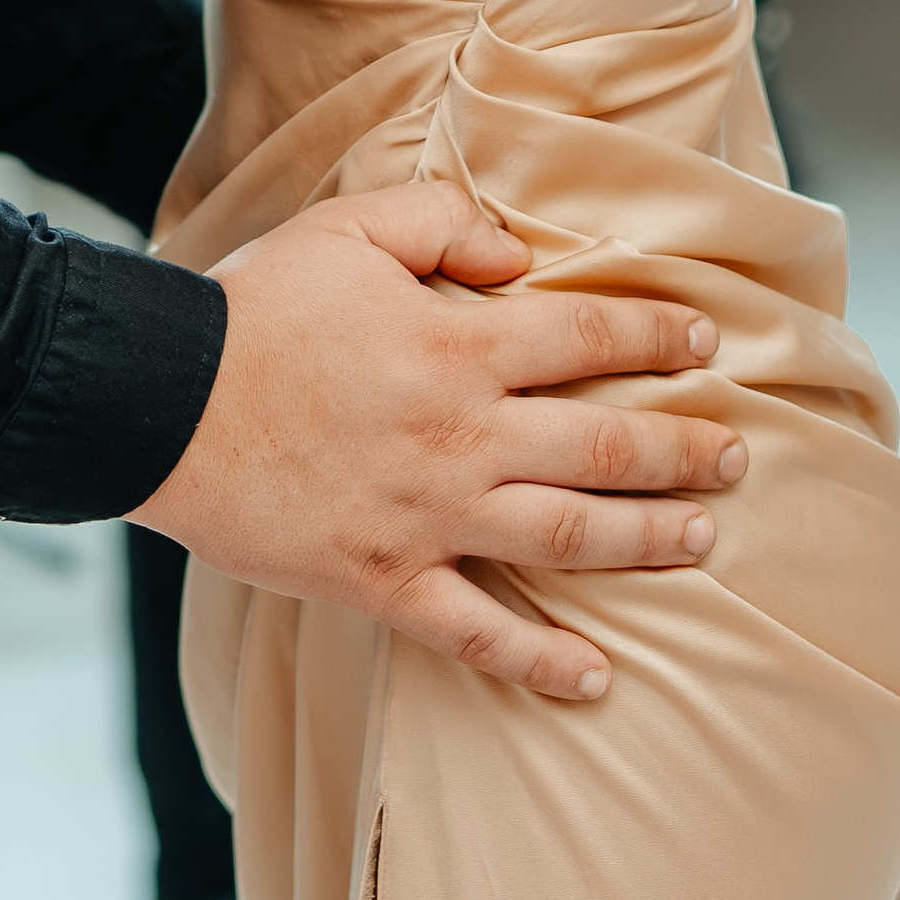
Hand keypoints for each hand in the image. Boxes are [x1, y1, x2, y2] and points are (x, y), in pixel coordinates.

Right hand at [129, 185, 745, 700]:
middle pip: (604, 445)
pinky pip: (477, 633)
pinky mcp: (382, 580)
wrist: (162, 399)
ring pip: (568, 537)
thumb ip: (441, 223)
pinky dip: (539, 662)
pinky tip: (594, 676)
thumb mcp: (346, 229)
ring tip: (702, 538)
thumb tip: (515, 256)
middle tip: (737, 456)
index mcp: (455, 344)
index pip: (586, 334)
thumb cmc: (252, 308)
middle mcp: (462, 436)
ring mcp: (427, 518)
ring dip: (647, 540)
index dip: (655, 332)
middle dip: (682, 450)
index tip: (707, 339)